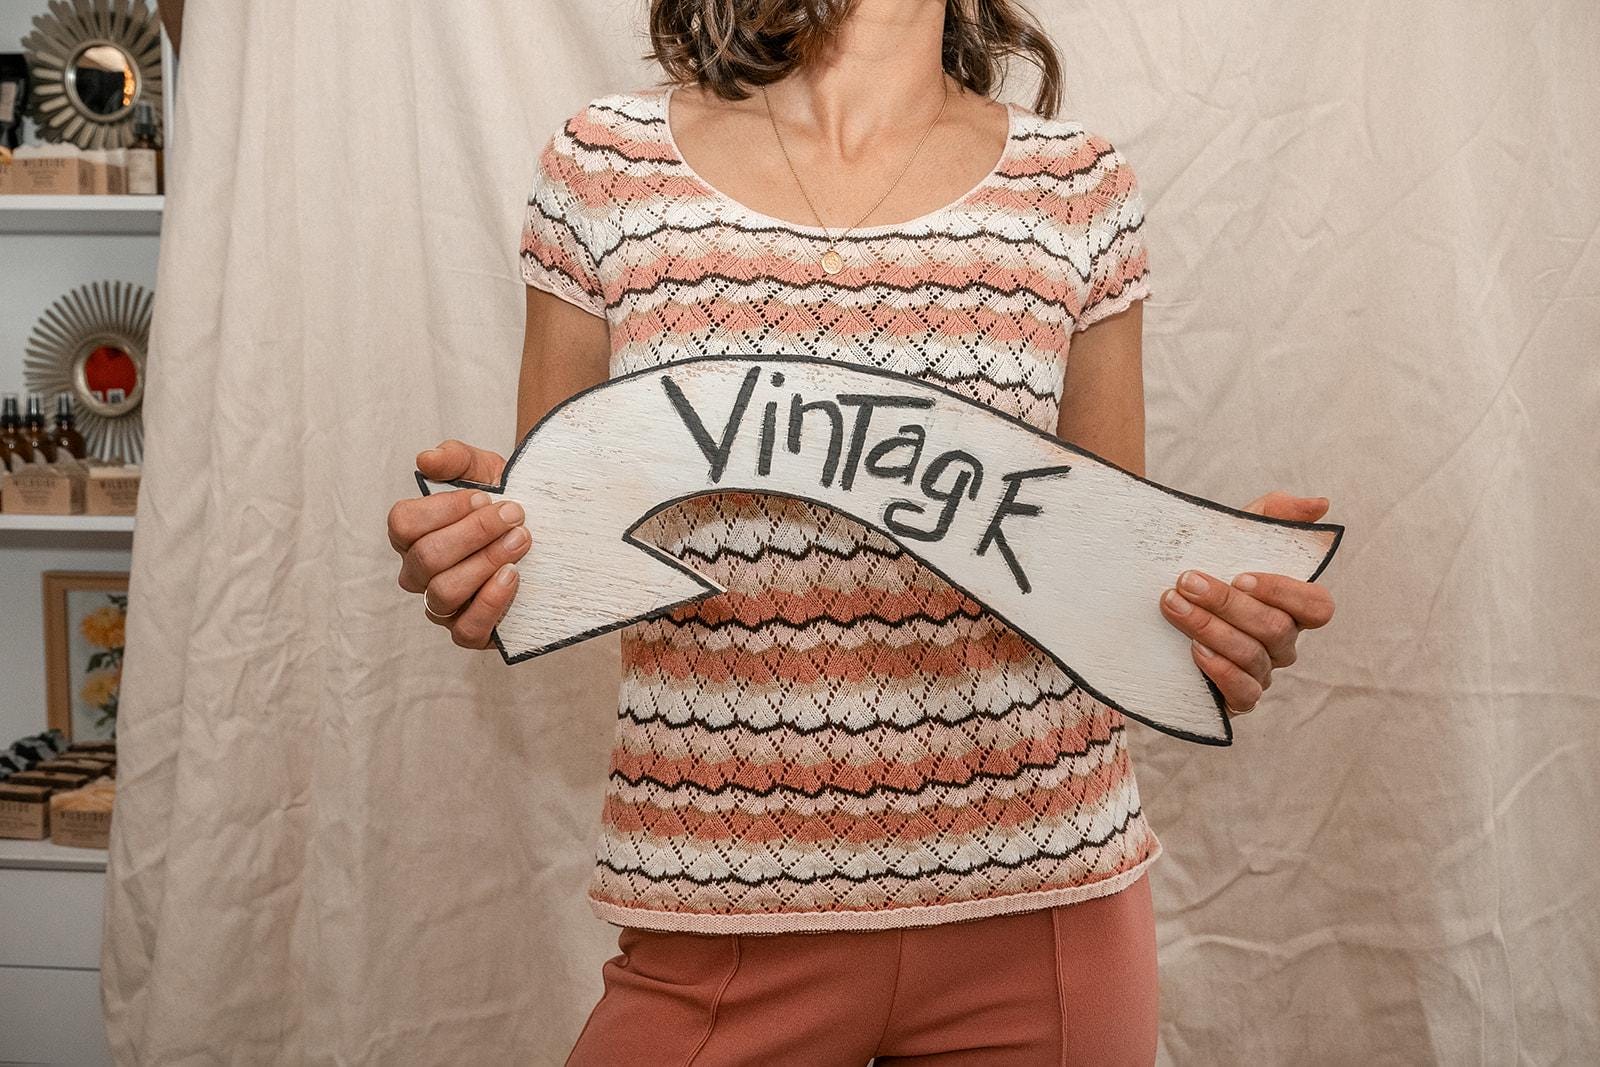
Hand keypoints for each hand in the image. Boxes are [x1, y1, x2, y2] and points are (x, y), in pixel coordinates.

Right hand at [388, 439, 527, 648]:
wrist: (548, 531)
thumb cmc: (506, 503)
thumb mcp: (486, 472)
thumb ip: (456, 459)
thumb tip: (427, 459)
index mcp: (413, 534)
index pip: (403, 524)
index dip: (445, 509)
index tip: (486, 497)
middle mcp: (420, 573)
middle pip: (427, 558)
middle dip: (475, 533)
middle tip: (515, 516)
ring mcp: (442, 606)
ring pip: (444, 593)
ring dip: (486, 562)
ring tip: (521, 541)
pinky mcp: (470, 631)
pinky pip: (466, 629)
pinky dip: (491, 602)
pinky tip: (514, 576)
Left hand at [1157, 491, 1336, 716]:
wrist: (1153, 610)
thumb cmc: (1204, 569)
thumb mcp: (1231, 536)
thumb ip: (1273, 514)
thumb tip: (1320, 504)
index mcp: (1290, 606)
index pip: (1317, 606)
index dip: (1285, 592)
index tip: (1241, 575)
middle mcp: (1282, 642)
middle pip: (1274, 628)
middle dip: (1227, 604)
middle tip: (1186, 582)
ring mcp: (1262, 671)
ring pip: (1252, 656)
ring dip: (1211, 629)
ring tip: (1174, 607)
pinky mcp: (1237, 698)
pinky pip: (1244, 694)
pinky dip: (1221, 672)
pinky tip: (1194, 652)